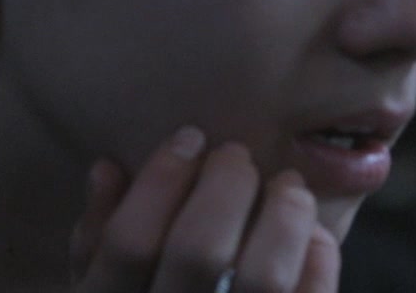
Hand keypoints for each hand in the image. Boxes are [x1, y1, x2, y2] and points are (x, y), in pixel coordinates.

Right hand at [68, 126, 339, 292]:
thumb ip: (95, 246)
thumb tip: (108, 168)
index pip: (129, 242)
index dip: (161, 180)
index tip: (190, 137)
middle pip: (197, 250)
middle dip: (226, 186)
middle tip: (237, 156)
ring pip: (263, 280)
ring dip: (281, 218)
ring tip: (288, 187)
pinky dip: (320, 264)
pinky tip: (315, 238)